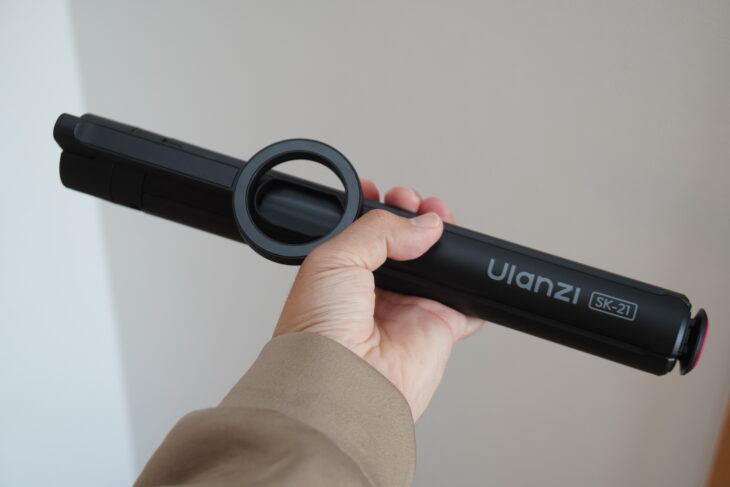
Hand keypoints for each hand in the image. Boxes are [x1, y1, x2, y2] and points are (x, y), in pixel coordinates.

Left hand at [274, 181, 482, 420]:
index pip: (367, 231)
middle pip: (405, 243)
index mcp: (342, 272)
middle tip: (416, 203)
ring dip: (445, 239)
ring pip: (437, 265)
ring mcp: (407, 309)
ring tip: (441, 222)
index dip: (380, 209)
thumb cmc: (317, 332)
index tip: (388, 193)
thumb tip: (420, 223)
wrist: (340, 382)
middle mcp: (374, 290)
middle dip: (414, 216)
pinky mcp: (437, 329)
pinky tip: (468, 268)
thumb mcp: (334, 258)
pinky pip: (466, 306)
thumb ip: (378, 230)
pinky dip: (473, 290)